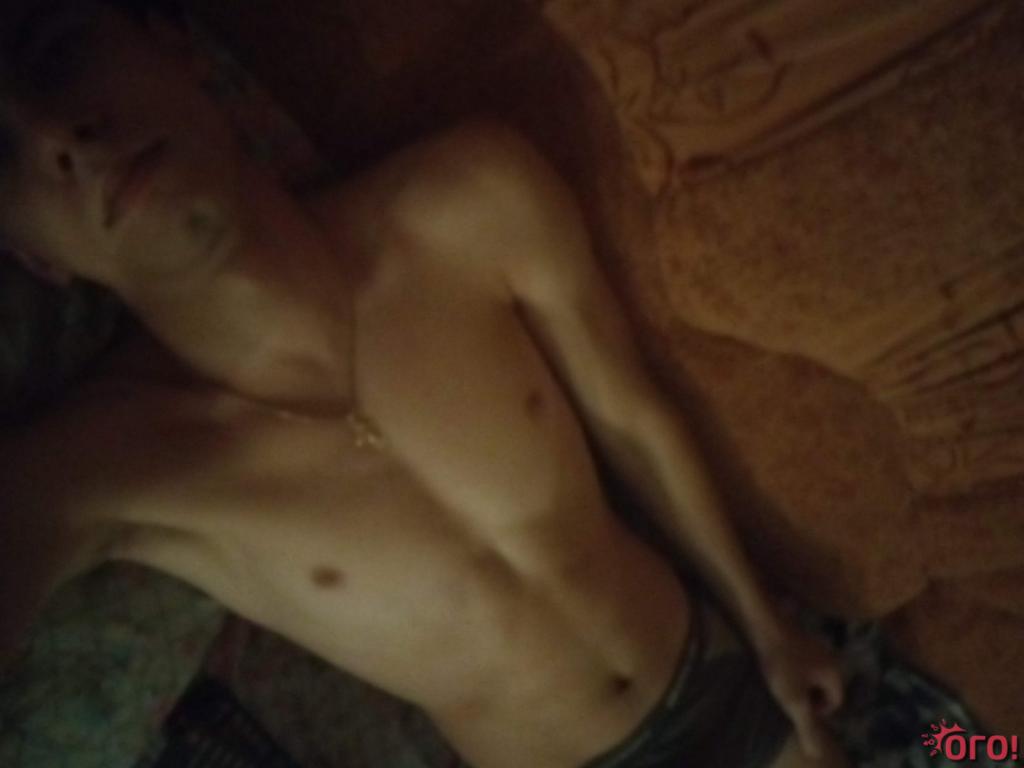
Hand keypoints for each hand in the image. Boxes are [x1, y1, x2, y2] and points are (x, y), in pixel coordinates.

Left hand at [755, 619, 844, 760]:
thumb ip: (807, 726)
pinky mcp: (799, 636)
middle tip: (787, 696)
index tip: (797, 707)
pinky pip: (800, 660)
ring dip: (798, 682)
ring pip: (811, 674)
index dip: (817, 710)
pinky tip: (774, 665)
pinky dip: (791, 667)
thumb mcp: (794, 700)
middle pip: (824, 687)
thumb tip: (817, 754)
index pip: (836, 702)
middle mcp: (830, 657)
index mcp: (834, 673)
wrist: (765, 623)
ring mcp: (815, 644)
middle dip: (808, 696)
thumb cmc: (782, 663)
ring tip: (779, 682)